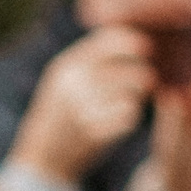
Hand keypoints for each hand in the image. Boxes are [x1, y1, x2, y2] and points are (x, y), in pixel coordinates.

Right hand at [6, 27, 153, 185]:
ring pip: (134, 93)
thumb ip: (91, 54)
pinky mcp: (97, 131)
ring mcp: (86, 108)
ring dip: (137, 96)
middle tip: (144, 81)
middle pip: (132, 70)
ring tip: (129, 99)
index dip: (135, 42)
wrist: (44, 154)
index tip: (146, 49)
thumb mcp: (64, 75)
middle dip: (142, 75)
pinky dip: (130, 117)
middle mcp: (77, 82)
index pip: (112, 40)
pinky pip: (131, 115)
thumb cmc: (60, 109)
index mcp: (69, 64)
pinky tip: (121, 119)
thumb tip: (131, 35)